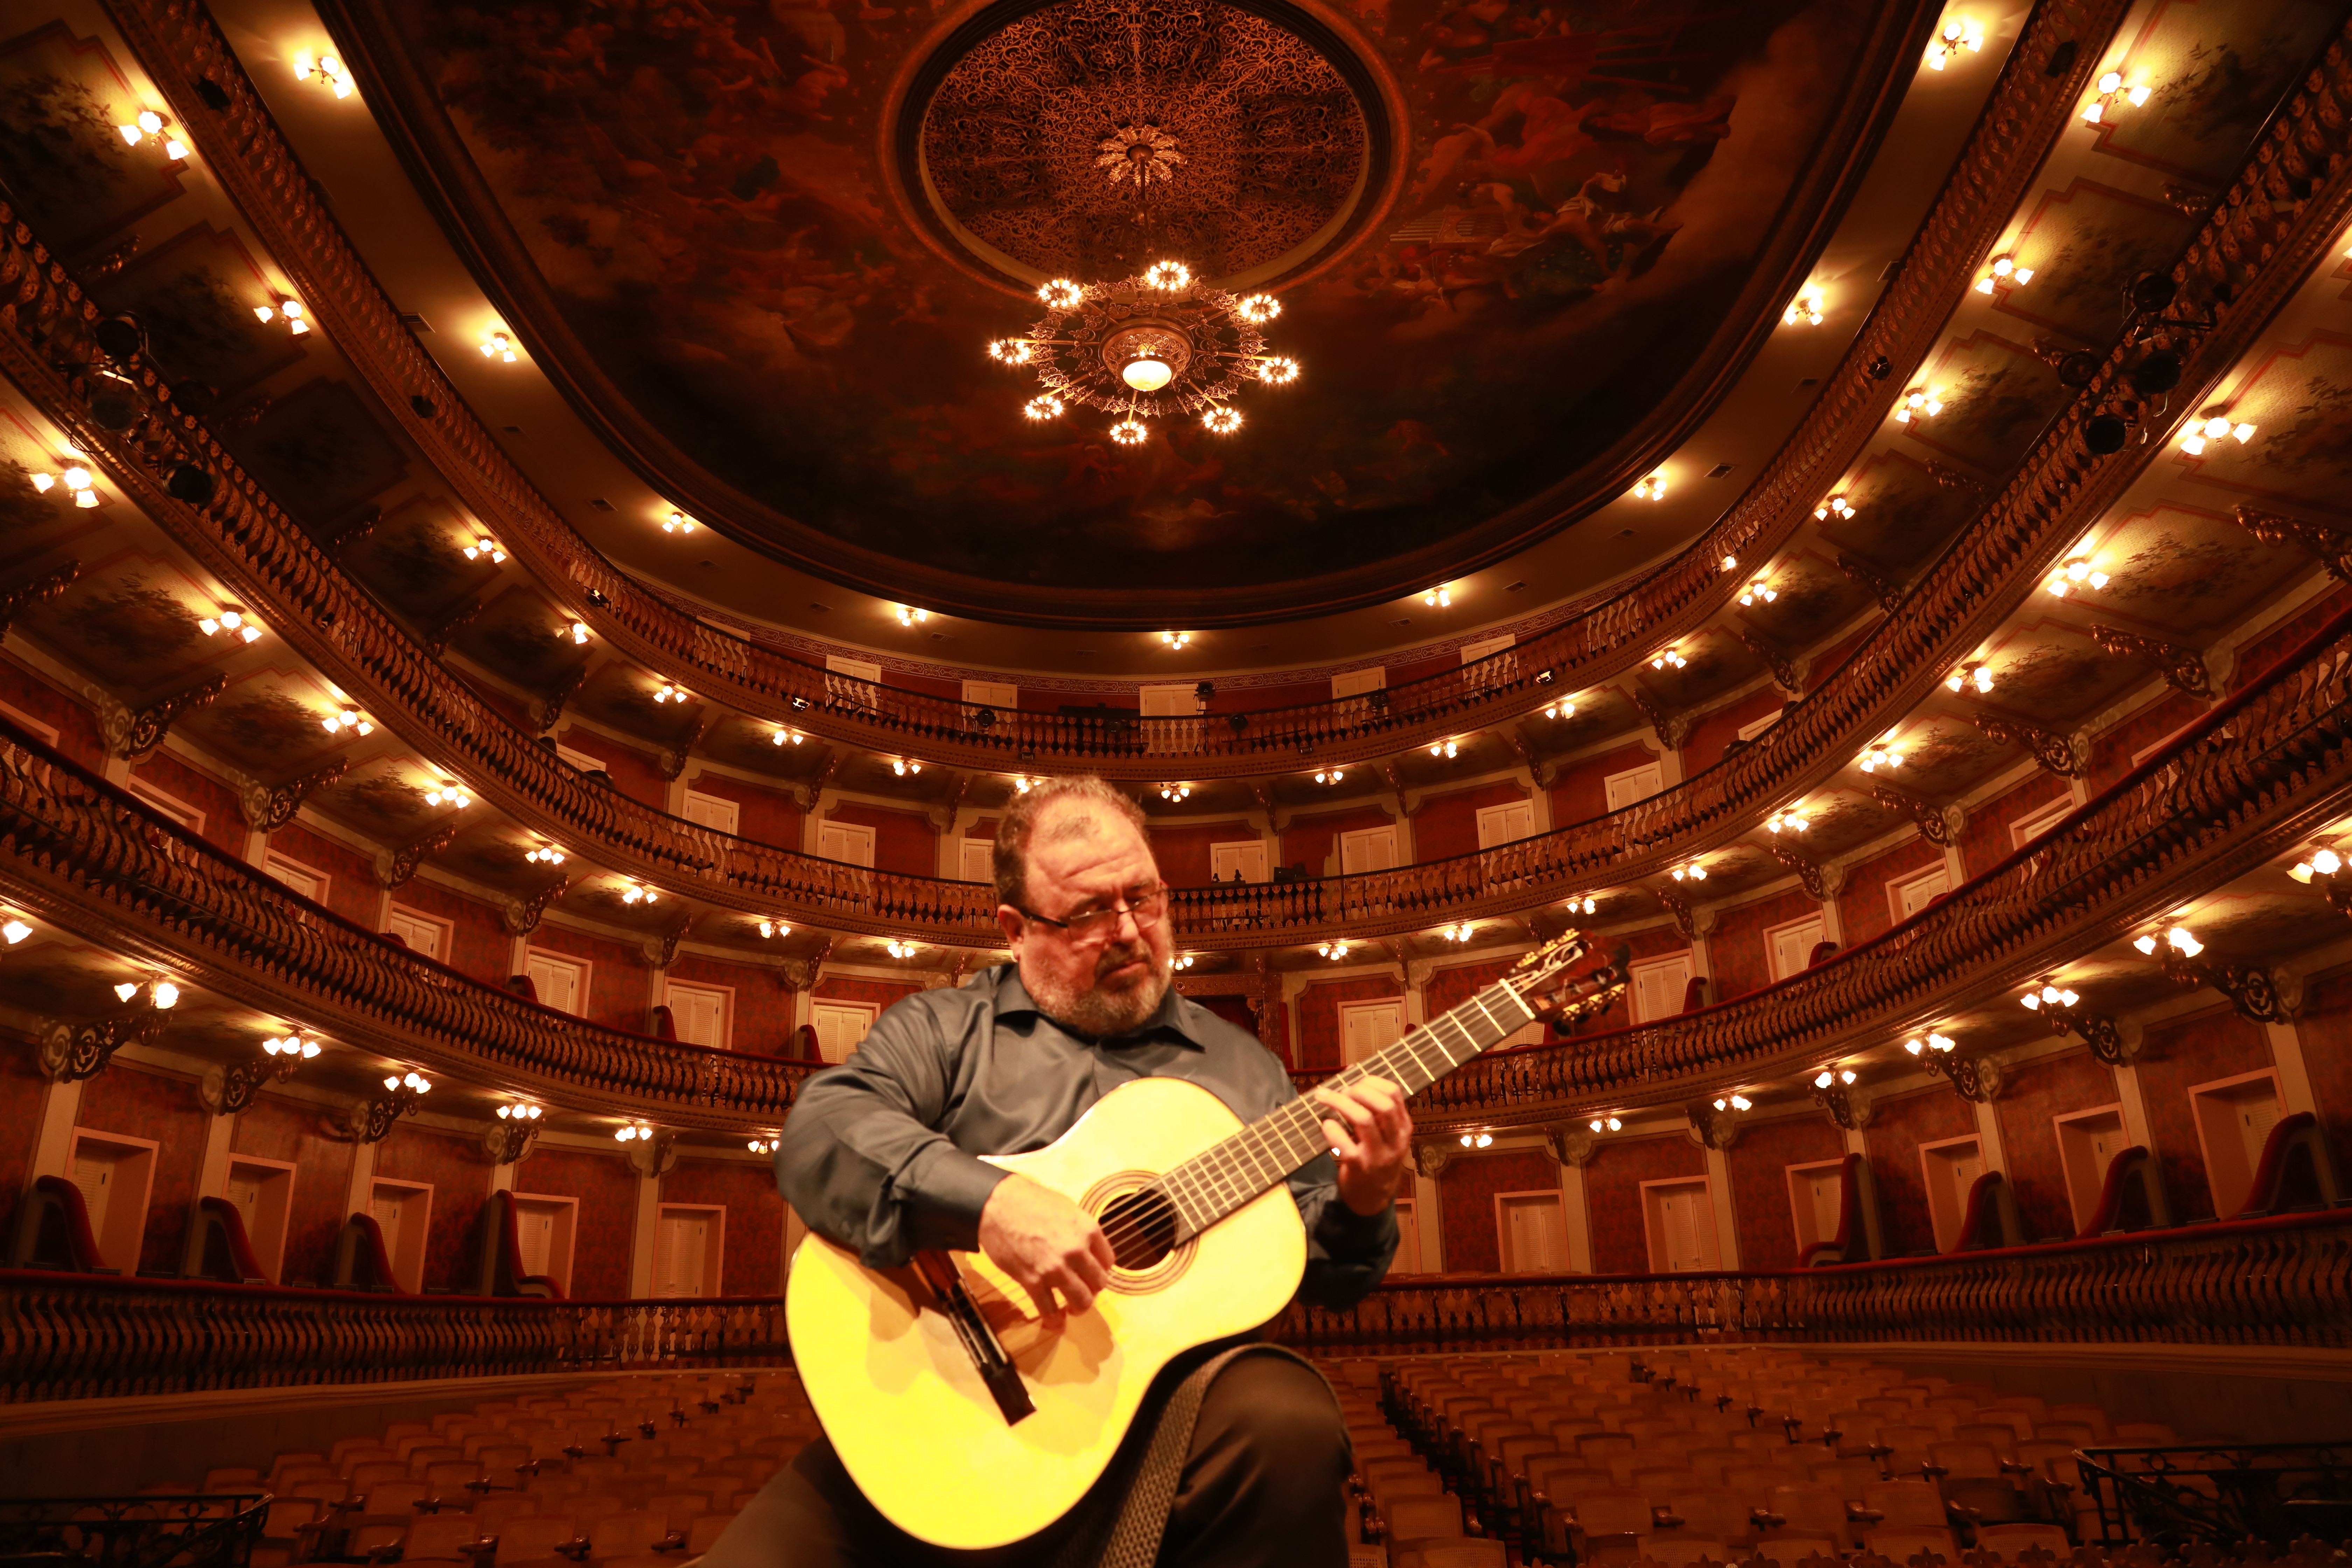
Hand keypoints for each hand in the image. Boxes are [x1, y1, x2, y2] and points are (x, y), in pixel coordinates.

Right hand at [977, 1173, 1114, 1330]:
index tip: (1092, 1273)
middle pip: (1098, 1283)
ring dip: (1078, 1308)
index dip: (1100, 1269)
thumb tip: (1087, 1246)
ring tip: (1072, 1308)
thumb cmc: (1030, 1201)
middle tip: (1082, 1289)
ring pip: (1081, 1301)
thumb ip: (1080, 1230)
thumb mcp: (1066, 1209)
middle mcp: (1077, 1251)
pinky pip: (1050, 1309)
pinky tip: (1055, 1321)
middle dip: (1091, 1290)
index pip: (1108, 1261)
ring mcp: (1056, 1268)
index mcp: (1088, 1230)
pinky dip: (1054, 1320)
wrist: (998, 1204)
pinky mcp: (1033, 1280)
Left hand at [1312, 1076, 1413, 1216]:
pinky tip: (1325, 1125)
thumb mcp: (1383, 1134)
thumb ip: (1372, 1107)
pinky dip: (1332, 1130)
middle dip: (1358, 1090)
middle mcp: (1395, 1141)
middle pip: (1382, 1104)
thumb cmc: (1374, 1158)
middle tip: (1341, 1091)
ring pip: (1363, 1120)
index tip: (1355, 1080)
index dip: (1371, 1081)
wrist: (1372, 1198)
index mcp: (1403, 1128)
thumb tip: (1351, 1071)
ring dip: (1340, 1104)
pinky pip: (1344, 1143)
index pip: (1394, 1093)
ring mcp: (1378, 1155)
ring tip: (1325, 1099)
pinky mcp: (1359, 1167)